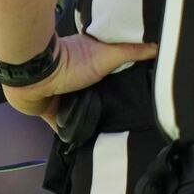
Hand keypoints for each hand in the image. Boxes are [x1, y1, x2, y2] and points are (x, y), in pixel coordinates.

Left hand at [0, 33, 156, 126]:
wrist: (35, 77)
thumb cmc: (72, 62)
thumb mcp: (107, 55)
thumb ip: (130, 50)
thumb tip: (158, 45)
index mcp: (89, 65)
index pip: (109, 78)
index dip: (120, 87)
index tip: (137, 100)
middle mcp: (76, 82)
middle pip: (96, 98)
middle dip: (106, 109)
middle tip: (128, 125)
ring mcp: (63, 99)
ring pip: (81, 114)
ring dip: (90, 123)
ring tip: (111, 139)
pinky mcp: (52, 115)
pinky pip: (65, 130)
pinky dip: (73, 137)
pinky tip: (87, 148)